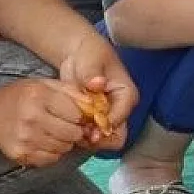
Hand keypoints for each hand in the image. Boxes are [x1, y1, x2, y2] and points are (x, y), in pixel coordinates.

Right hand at [0, 79, 90, 168]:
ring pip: (64, 147)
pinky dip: (54, 152)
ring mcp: (25, 138)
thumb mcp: (44, 84)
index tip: (77, 115)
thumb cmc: (20, 97)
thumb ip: (71, 91)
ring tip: (56, 133)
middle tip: (69, 126)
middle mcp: (31, 118)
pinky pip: (51, 159)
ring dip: (65, 142)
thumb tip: (95, 105)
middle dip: (76, 131)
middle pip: (73, 133)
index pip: (76, 113)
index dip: (81, 116)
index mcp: (39, 96)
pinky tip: (46, 142)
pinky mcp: (21, 154)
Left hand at [57, 32, 134, 149]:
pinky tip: (67, 128)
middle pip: (116, 136)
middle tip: (78, 133)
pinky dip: (80, 136)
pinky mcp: (95, 120)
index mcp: (126, 95)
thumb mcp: (91, 59)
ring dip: (87, 140)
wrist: (79, 53)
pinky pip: (91, 136)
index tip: (87, 128)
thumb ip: (92, 72)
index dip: (104, 126)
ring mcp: (108, 116)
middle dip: (97, 138)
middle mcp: (120, 109)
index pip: (120, 118)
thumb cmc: (89, 53)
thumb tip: (97, 83)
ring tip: (70, 130)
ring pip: (104, 140)